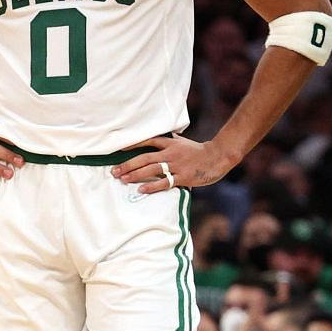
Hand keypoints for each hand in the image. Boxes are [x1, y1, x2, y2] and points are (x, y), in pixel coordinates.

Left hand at [113, 135, 230, 195]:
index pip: (148, 141)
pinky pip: (164, 182)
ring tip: (123, 179)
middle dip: (128, 164)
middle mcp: (171, 153)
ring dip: (135, 175)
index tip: (118, 150)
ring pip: (151, 169)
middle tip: (114, 171)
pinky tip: (141, 189)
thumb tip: (154, 142)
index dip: (132, 145)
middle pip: (145, 158)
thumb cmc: (198, 151)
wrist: (217, 157)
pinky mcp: (183, 177)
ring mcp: (177, 165)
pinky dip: (151, 186)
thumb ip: (168, 142)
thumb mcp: (182, 143)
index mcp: (170, 143)